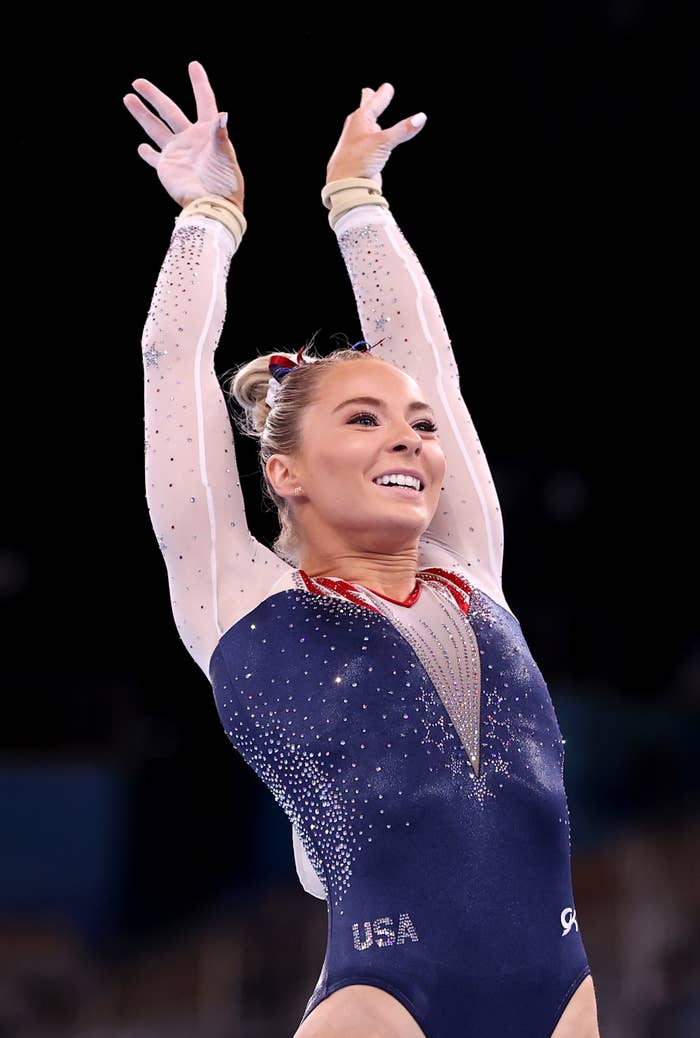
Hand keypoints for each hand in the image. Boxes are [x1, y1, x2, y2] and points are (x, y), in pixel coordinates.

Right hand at [123, 61, 243, 210]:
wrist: (213, 207)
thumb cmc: (225, 184)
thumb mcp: (226, 158)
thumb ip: (220, 136)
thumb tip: (222, 114)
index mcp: (207, 132)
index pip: (204, 102)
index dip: (199, 84)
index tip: (193, 65)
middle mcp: (190, 139)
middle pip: (169, 111)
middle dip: (153, 96)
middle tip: (138, 81)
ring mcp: (177, 153)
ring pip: (155, 128)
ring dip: (141, 114)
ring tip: (128, 97)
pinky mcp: (167, 168)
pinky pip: (154, 158)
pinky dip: (147, 153)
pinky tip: (141, 146)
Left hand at [325, 84, 426, 191]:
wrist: (345, 185)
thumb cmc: (358, 161)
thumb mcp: (383, 142)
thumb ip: (403, 130)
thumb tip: (421, 118)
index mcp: (359, 119)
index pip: (374, 101)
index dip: (382, 94)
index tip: (387, 87)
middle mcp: (356, 129)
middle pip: (364, 110)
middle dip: (368, 101)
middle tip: (369, 92)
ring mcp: (357, 143)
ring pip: (365, 127)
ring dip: (370, 120)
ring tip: (372, 118)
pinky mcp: (361, 157)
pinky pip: (369, 143)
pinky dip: (372, 139)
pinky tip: (374, 143)